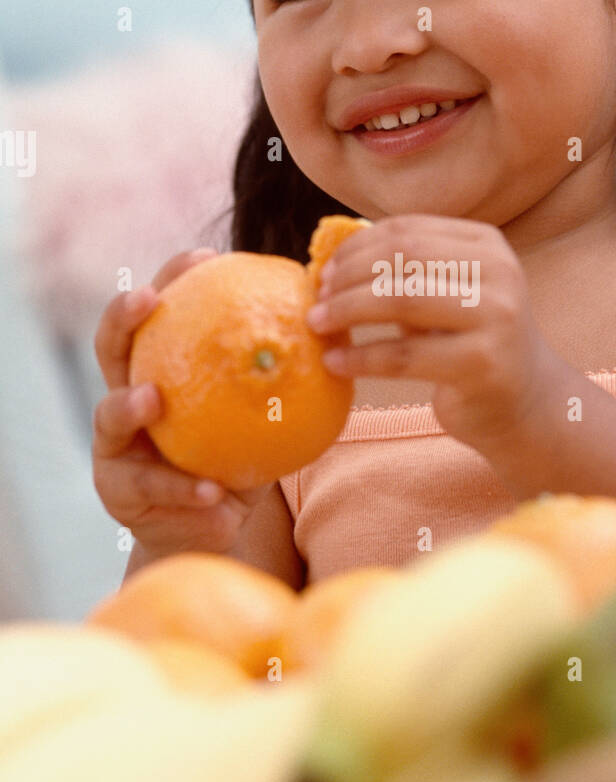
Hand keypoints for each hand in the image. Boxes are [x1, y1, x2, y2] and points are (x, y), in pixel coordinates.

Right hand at [92, 249, 273, 559]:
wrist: (212, 525)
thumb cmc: (242, 457)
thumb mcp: (267, 415)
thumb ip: (289, 377)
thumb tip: (340, 332)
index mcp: (163, 367)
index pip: (161, 311)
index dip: (174, 278)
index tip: (205, 257)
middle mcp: (126, 395)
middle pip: (112, 346)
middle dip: (122, 316)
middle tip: (149, 300)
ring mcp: (115, 444)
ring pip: (108, 416)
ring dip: (129, 405)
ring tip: (152, 401)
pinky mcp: (118, 492)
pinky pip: (149, 488)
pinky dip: (183, 491)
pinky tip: (212, 495)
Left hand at [305, 214, 565, 458]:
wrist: (524, 403)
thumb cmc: (469, 344)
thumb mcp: (444, 296)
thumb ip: (403, 272)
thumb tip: (329, 260)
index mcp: (486, 245)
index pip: (406, 230)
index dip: (356, 247)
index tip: (324, 271)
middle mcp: (498, 272)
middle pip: (401, 258)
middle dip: (348, 277)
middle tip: (316, 300)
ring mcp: (496, 317)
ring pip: (401, 301)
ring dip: (347, 311)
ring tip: (317, 326)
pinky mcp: (483, 364)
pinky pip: (404, 357)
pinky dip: (360, 358)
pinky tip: (335, 363)